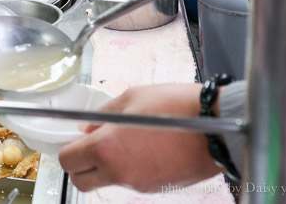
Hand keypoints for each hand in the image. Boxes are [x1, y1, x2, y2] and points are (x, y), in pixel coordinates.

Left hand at [58, 84, 219, 192]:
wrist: (218, 127)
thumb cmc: (176, 107)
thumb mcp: (132, 98)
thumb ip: (102, 116)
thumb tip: (86, 129)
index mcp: (107, 148)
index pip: (68, 161)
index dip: (67, 149)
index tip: (72, 140)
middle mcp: (120, 172)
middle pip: (81, 181)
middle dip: (79, 165)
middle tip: (89, 146)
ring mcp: (139, 184)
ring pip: (107, 182)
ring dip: (105, 167)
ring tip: (123, 142)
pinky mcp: (157, 188)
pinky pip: (131, 182)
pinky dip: (128, 169)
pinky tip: (143, 149)